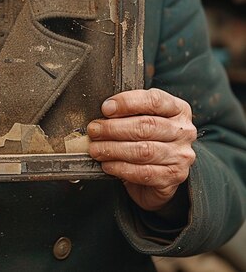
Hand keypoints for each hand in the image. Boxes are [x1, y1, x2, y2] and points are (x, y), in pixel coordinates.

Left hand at [87, 88, 196, 211]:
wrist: (162, 172)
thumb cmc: (149, 138)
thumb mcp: (144, 117)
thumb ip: (129, 111)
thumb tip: (103, 110)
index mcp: (178, 109)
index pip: (154, 100)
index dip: (127, 102)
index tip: (106, 108)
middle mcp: (184, 131)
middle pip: (146, 126)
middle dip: (114, 128)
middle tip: (94, 130)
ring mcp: (181, 155)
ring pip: (144, 150)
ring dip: (114, 149)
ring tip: (96, 148)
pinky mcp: (174, 177)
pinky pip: (144, 172)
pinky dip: (121, 168)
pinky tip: (108, 165)